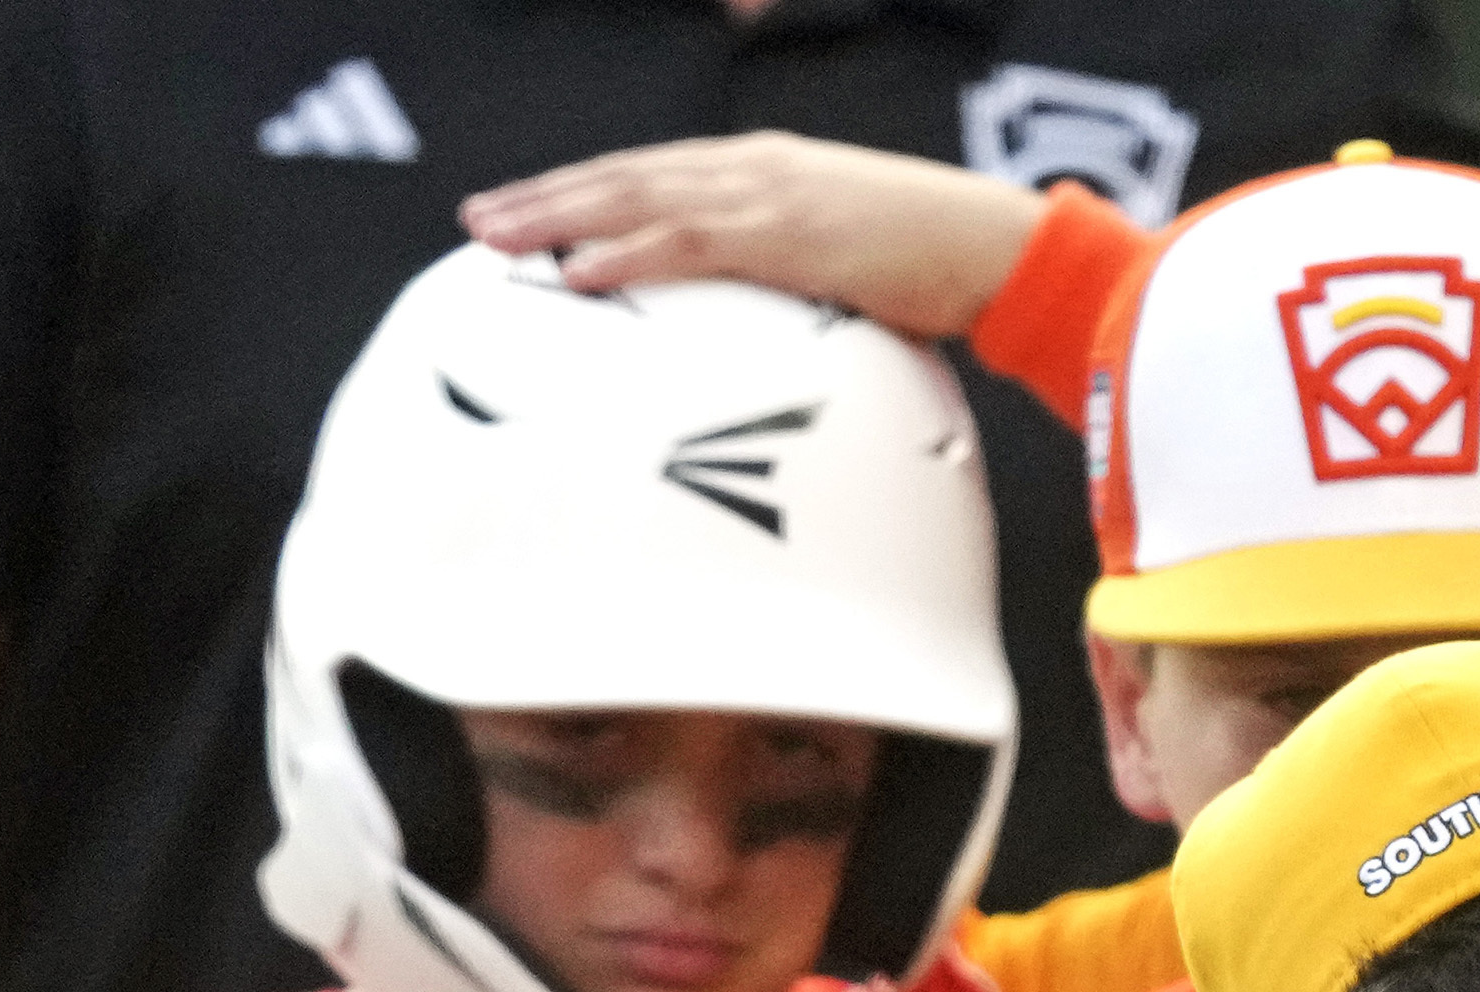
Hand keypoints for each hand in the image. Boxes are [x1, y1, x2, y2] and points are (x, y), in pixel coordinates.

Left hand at [464, 136, 1037, 338]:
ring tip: (501, 242)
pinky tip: (578, 273)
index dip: (582, 192)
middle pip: (624, 177)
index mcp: (765, 172)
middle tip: (479, 221)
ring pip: (636, 199)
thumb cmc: (938, 265)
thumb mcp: (849, 265)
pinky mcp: (787, 234)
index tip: (528, 214)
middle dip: (546, 198)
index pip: (652, 176)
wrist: (999, 251)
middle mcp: (753, 170)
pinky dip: (626, 256)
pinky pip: (687, 242)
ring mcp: (767, 196)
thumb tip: (767, 333)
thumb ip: (794, 283)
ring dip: (560, 220)